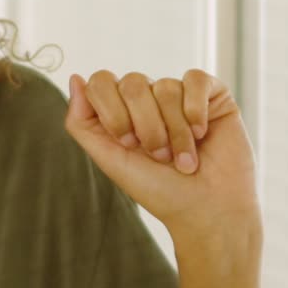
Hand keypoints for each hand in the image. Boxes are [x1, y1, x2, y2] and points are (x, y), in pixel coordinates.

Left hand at [65, 69, 260, 244]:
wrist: (207, 209)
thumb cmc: (160, 190)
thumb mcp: (111, 160)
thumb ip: (82, 123)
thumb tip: (75, 78)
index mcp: (122, 111)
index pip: (102, 82)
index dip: (113, 113)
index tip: (128, 144)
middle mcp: (150, 98)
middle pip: (133, 83)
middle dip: (145, 126)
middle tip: (159, 156)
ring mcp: (181, 94)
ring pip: (166, 87)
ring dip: (175, 131)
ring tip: (184, 159)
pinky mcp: (212, 94)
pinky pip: (195, 79)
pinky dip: (195, 110)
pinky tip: (201, 133)